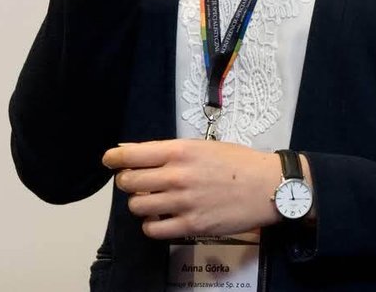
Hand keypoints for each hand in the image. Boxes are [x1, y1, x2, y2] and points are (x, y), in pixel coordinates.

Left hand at [103, 139, 280, 239]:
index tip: (109, 160)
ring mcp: (183, 203)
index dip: (114, 158)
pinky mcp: (191, 226)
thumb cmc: (236, 163)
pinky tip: (162, 217)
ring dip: (140, 203)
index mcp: (180, 151)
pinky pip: (153, 229)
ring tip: (153, 200)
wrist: (267, 187)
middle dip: (127, 181)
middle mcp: (177, 176)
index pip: (131, 155)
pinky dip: (151, 224)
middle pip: (129, 182)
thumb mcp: (201, 146)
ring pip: (137, 206)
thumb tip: (131, 152)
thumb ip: (167, 151)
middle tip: (136, 182)